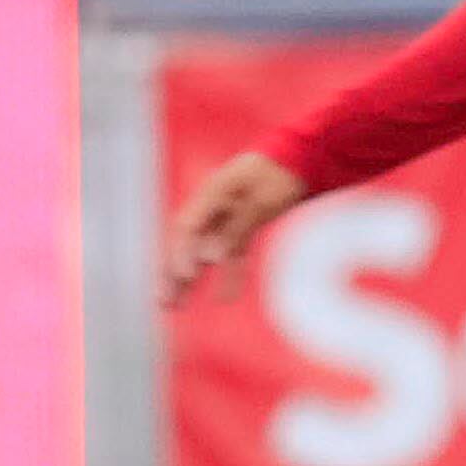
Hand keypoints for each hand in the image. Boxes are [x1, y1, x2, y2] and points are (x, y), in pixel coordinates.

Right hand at [164, 150, 307, 306]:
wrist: (302, 159)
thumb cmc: (281, 174)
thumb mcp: (262, 201)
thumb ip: (236, 227)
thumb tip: (212, 258)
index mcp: (212, 193)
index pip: (187, 227)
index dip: (182, 252)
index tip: (185, 277)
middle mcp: (212, 206)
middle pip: (186, 242)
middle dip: (171, 272)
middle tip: (163, 300)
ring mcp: (225, 216)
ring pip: (202, 251)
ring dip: (189, 278)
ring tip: (174, 306)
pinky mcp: (241, 227)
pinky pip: (230, 254)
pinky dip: (227, 274)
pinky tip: (225, 297)